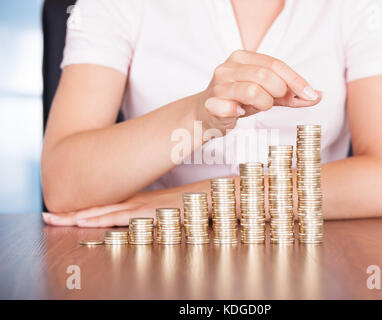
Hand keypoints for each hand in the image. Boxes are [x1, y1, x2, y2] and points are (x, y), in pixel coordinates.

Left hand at [42, 189, 180, 227]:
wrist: (207, 194)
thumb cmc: (189, 203)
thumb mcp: (166, 209)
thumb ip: (152, 214)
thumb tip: (143, 221)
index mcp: (136, 201)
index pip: (104, 205)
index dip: (82, 209)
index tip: (62, 213)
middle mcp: (133, 201)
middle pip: (96, 207)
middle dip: (70, 213)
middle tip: (47, 216)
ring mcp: (139, 205)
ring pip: (102, 210)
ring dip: (77, 215)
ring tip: (54, 218)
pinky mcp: (146, 211)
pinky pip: (119, 215)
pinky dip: (100, 217)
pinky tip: (84, 220)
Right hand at [197, 50, 321, 132]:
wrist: (205, 114)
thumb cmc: (237, 101)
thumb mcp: (265, 94)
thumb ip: (288, 94)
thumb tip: (316, 96)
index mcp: (241, 58)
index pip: (275, 64)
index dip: (296, 80)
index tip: (311, 95)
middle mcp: (227, 68)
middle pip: (265, 76)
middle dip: (278, 92)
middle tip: (274, 101)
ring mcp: (218, 86)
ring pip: (252, 91)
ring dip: (262, 104)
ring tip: (257, 107)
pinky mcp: (211, 104)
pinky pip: (231, 108)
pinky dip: (239, 112)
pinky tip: (238, 112)